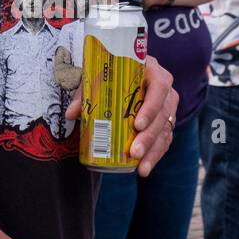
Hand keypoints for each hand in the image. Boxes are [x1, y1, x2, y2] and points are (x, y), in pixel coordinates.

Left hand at [62, 55, 176, 175]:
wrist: (122, 70)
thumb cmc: (110, 73)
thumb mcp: (97, 78)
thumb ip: (85, 93)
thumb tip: (70, 114)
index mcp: (151, 70)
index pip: (159, 87)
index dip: (151, 107)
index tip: (137, 125)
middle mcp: (165, 89)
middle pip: (163, 113)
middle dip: (149, 136)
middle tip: (134, 152)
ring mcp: (168, 107)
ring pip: (165, 130)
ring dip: (153, 150)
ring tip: (140, 167)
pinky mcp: (166, 122)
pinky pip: (165, 140)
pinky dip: (155, 155)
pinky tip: (143, 167)